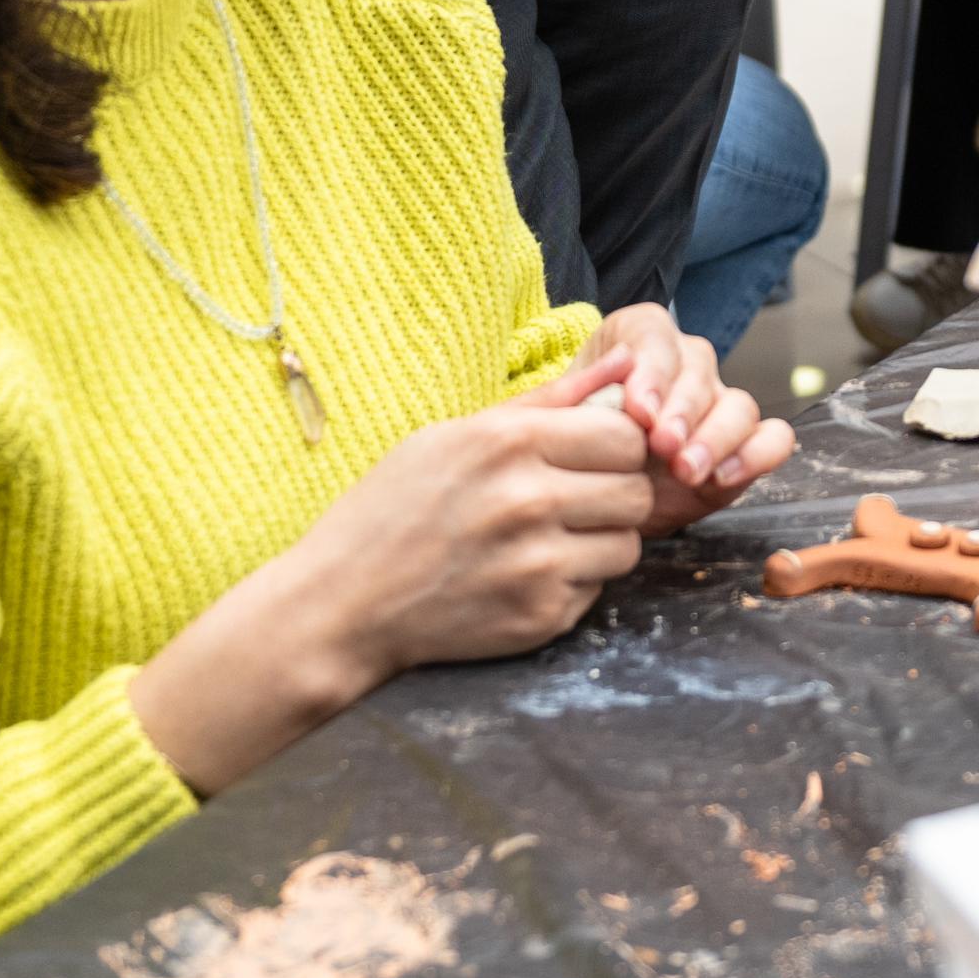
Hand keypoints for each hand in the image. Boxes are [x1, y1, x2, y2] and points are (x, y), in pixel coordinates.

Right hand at [131, 353, 662, 794]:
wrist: (340, 605)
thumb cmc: (393, 509)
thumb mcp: (455, 435)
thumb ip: (547, 399)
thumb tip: (625, 361)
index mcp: (508, 442)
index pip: (626, 435)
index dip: (616, 448)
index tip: (589, 460)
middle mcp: (529, 500)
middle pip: (637, 490)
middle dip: (615, 495)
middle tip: (574, 503)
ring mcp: (537, 564)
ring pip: (629, 544)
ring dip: (601, 542)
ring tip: (548, 540)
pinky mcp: (540, 616)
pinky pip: (597, 589)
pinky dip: (573, 583)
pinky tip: (524, 576)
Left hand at [588, 301, 797, 530]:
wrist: (585, 483)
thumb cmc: (571, 438)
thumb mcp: (559, 414)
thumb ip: (576, 398)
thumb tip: (609, 387)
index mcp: (641, 338)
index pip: (656, 338)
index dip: (651, 372)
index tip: (637, 410)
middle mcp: (687, 363)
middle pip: (699, 372)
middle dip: (682, 411)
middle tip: (662, 445)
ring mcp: (718, 403)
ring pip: (739, 404)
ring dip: (716, 438)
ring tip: (687, 471)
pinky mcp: (742, 445)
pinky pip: (772, 438)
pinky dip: (756, 455)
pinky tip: (723, 477)